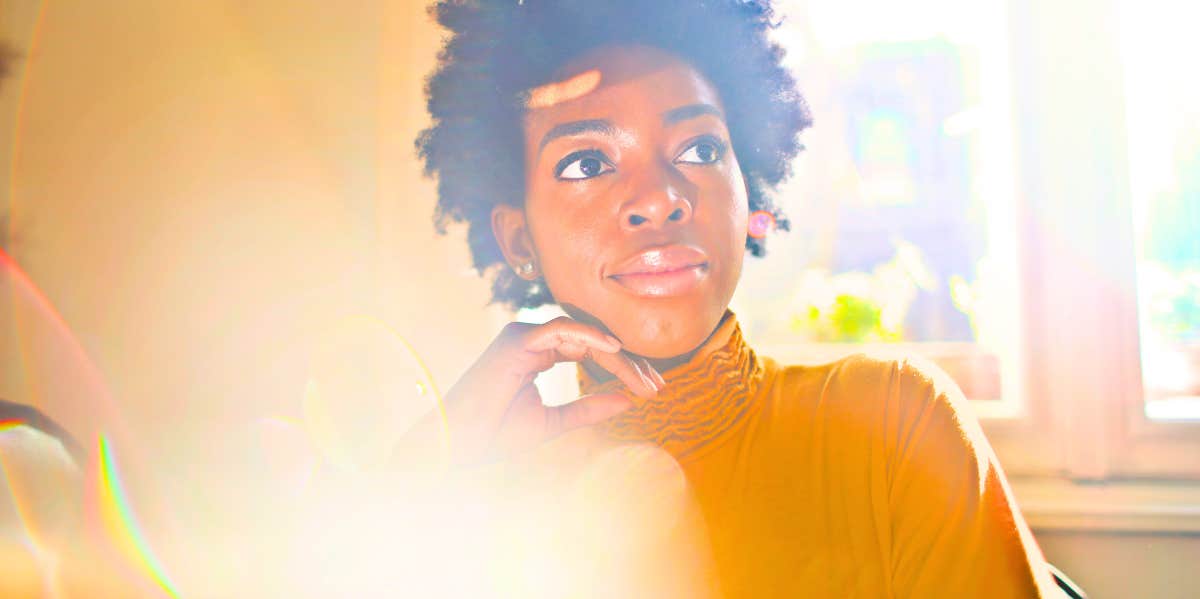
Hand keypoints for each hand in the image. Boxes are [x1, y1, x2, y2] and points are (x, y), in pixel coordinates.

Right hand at [405, 317, 664, 465]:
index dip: (625, 368)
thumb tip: (630, 401)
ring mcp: (524, 335)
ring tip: (644, 378)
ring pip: (584, 334)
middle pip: (593, 340)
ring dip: (618, 355)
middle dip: (629, 362)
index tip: (653, 389)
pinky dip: (590, 336)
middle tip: (658, 384)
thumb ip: (590, 407)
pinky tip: (616, 351)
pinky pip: (562, 329)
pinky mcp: (517, 339)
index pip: (592, 350)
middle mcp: (533, 338)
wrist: (462, 443)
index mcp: (540, 352)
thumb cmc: (498, 433)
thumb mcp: (555, 421)